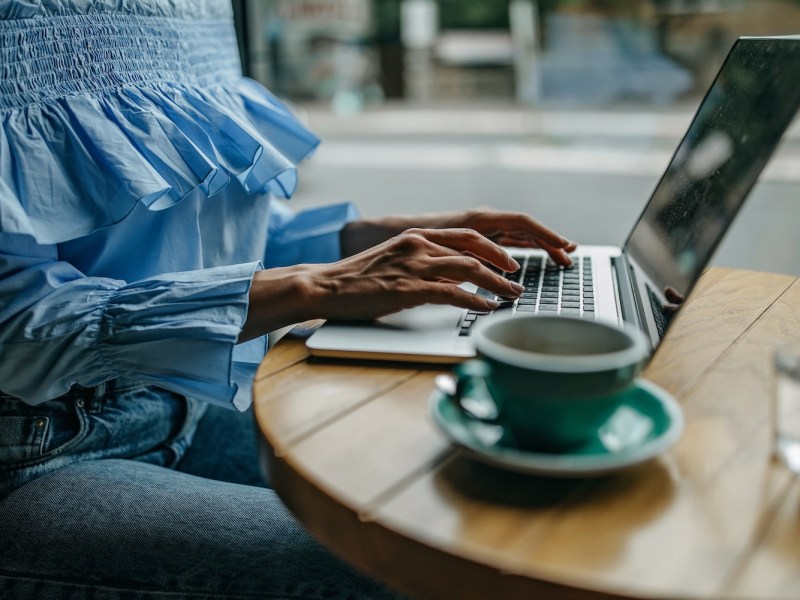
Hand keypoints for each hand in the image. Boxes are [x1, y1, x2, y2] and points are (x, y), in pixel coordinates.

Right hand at [309, 227, 524, 320]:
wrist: (325, 285)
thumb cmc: (357, 279)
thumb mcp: (395, 262)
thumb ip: (425, 265)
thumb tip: (455, 279)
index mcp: (416, 236)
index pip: (466, 236)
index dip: (492, 248)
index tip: (508, 260)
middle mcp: (418, 245)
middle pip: (474, 248)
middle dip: (502, 263)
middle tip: (517, 278)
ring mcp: (414, 266)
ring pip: (469, 269)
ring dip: (496, 283)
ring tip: (511, 295)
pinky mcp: (409, 289)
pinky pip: (453, 293)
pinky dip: (475, 301)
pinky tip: (487, 308)